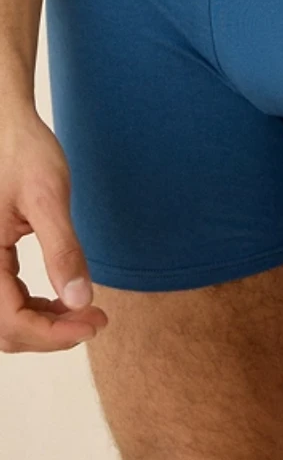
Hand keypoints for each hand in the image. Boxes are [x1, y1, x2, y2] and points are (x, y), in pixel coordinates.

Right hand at [0, 108, 107, 352]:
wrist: (7, 126)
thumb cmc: (23, 152)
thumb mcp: (48, 198)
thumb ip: (62, 250)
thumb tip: (80, 300)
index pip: (11, 320)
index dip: (54, 333)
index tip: (95, 322)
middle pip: (5, 329)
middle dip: (51, 333)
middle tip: (96, 319)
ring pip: (4, 319)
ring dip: (43, 324)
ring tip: (85, 312)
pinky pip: (5, 298)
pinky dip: (33, 308)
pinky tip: (63, 298)